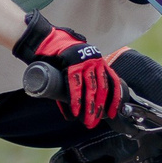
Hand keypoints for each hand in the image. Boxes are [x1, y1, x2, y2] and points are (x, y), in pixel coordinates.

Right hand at [14, 12, 120, 127]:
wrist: (47, 40)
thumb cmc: (61, 55)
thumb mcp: (78, 65)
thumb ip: (82, 80)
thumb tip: (81, 103)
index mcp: (99, 62)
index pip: (113, 82)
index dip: (114, 99)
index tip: (112, 113)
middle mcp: (95, 61)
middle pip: (102, 89)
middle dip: (99, 108)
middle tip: (94, 122)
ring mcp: (84, 61)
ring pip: (90, 88)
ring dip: (89, 108)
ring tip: (86, 120)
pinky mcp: (71, 62)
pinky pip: (75, 84)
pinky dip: (75, 99)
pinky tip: (74, 111)